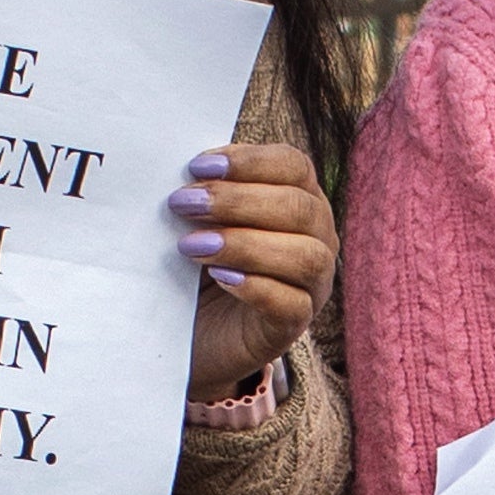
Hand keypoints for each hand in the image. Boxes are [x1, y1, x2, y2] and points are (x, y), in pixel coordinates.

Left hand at [176, 142, 334, 399]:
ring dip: (245, 244)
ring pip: (306, 256)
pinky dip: (255, 287)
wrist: (185, 333)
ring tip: (192, 246)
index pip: (294, 166)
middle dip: (237, 201)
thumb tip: (177, 168)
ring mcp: (311, 285)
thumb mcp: (195, 222)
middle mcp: (316, 239)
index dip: (249, 161)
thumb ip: (200, 192)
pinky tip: (219, 278)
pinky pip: (291, 304)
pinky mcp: (292, 325)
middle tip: (182, 204)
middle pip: (300, 208)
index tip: (197, 167)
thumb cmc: (192, 267)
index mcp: (297, 200)